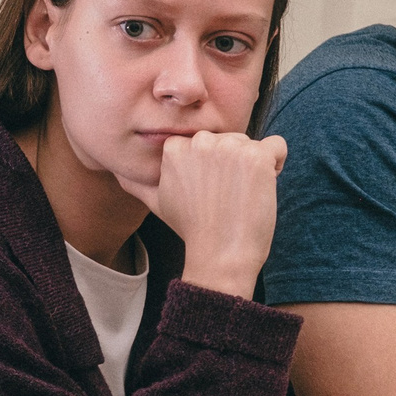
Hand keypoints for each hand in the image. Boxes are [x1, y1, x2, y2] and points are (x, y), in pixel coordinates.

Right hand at [128, 131, 286, 300]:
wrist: (220, 255)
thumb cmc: (193, 230)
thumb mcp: (157, 204)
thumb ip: (137, 183)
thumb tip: (118, 172)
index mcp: (176, 149)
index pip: (203, 143)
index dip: (211, 166)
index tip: (209, 191)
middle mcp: (201, 142)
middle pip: (228, 140)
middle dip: (232, 164)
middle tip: (226, 197)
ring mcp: (230, 148)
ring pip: (251, 144)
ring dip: (253, 167)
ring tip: (242, 196)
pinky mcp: (257, 157)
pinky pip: (277, 146)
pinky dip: (276, 163)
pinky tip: (264, 186)